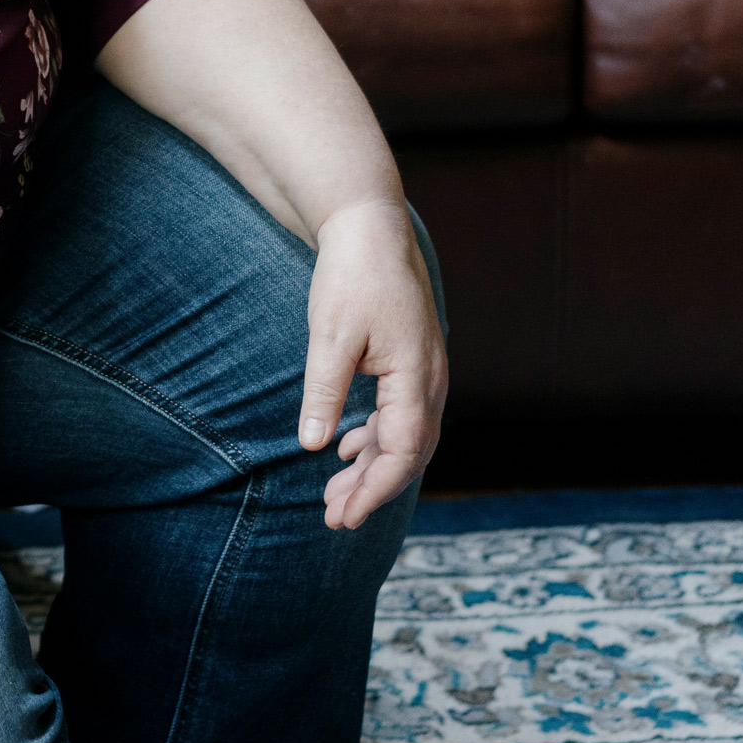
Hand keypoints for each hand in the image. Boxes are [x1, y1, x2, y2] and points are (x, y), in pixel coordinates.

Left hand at [297, 198, 446, 530]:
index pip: (404, 450)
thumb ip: (325, 391)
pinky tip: (347, 447)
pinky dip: (377, 437)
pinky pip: (402, 414)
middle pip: (410, 452)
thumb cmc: (352, 274)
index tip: (343, 516)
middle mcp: (431, 377)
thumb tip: (311, 444)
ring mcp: (425, 370)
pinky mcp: (412, 361)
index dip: (375, 489)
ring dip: (373, 465)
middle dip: (373, 488)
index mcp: (417, 374)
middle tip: (333, 517)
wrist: (369, 225)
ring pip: (406, 435)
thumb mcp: (330, 335)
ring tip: (333, 492)